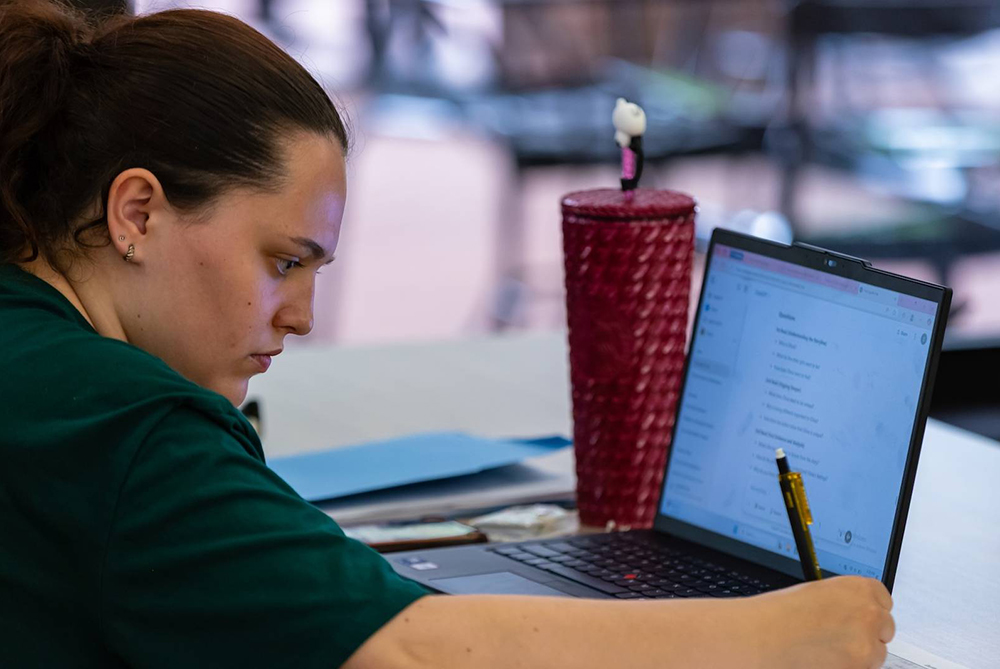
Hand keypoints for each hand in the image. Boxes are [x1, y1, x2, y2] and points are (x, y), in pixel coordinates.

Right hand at [756, 576, 894, 668]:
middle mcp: (870, 613)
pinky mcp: (862, 666)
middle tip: (842, 638)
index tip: (861, 618)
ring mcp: (868, 642)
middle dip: (868, 634)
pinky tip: (826, 660)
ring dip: (860, 654)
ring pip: (877, 653)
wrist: (766, 636)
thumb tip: (853, 615)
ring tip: (828, 651)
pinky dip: (849, 667)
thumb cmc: (782, 613)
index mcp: (859, 588)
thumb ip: (844, 602)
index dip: (871, 610)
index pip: (884, 600)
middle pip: (885, 628)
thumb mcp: (817, 594)